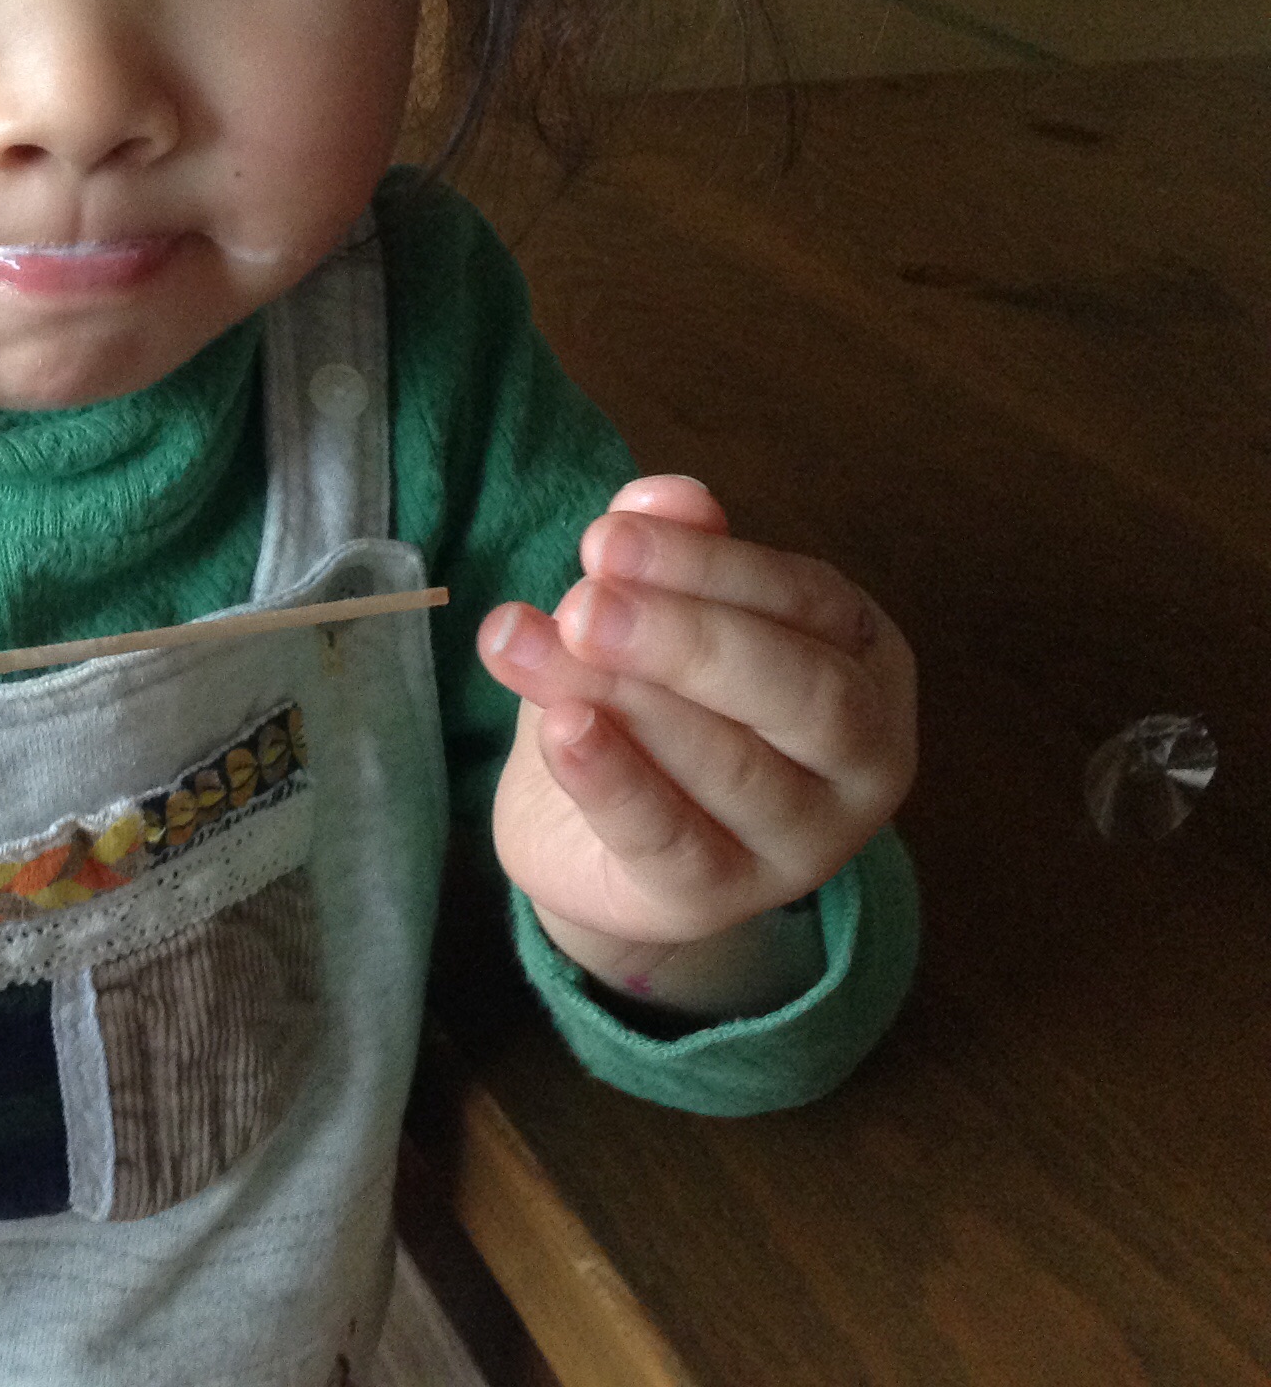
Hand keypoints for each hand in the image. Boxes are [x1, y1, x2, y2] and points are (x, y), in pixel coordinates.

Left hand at [478, 476, 915, 1013]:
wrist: (590, 835)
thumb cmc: (646, 699)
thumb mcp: (653, 615)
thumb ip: (671, 555)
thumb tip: (668, 496)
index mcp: (863, 661)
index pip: (809, 601)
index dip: (708, 565)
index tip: (606, 537)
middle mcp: (862, 757)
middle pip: (803, 694)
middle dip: (689, 639)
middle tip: (583, 603)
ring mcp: (803, 842)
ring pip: (736, 768)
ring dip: (626, 697)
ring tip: (531, 644)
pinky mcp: (720, 899)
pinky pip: (672, 842)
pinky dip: (613, 781)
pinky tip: (559, 728)